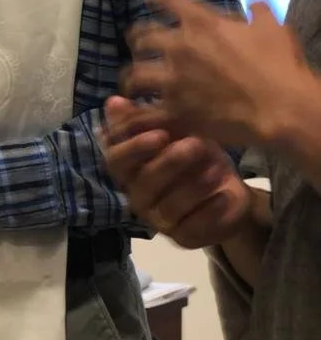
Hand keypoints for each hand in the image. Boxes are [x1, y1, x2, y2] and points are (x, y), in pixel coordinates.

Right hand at [102, 96, 251, 248]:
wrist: (224, 186)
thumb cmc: (192, 152)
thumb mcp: (173, 129)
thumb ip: (144, 118)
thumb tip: (114, 100)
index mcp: (128, 170)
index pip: (117, 161)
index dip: (135, 148)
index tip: (160, 134)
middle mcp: (137, 197)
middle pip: (144, 183)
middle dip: (170, 163)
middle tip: (195, 145)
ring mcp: (159, 222)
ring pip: (169, 206)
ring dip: (193, 185)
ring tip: (216, 168)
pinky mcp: (184, 238)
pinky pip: (194, 228)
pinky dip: (210, 211)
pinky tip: (224, 195)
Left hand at [123, 0, 310, 146]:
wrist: (281, 109)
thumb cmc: (279, 66)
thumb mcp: (272, 28)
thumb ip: (258, 11)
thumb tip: (255, 3)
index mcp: (200, 22)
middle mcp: (179, 46)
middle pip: (142, 35)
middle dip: (140, 38)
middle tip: (141, 43)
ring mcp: (173, 79)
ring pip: (135, 73)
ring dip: (133, 76)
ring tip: (133, 81)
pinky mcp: (174, 110)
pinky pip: (145, 112)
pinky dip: (139, 113)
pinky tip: (139, 114)